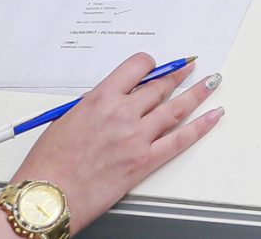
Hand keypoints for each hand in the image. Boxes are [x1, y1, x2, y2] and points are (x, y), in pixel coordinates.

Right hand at [6, 53, 223, 229]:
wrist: (47, 196)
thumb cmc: (48, 164)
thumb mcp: (66, 120)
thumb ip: (93, 108)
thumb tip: (111, 103)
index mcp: (100, 99)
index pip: (136, 67)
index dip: (151, 64)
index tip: (156, 65)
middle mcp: (122, 113)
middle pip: (160, 87)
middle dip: (177, 76)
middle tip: (189, 68)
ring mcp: (136, 137)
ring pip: (175, 108)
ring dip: (197, 93)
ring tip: (209, 83)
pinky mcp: (144, 162)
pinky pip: (180, 140)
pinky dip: (200, 126)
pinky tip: (213, 116)